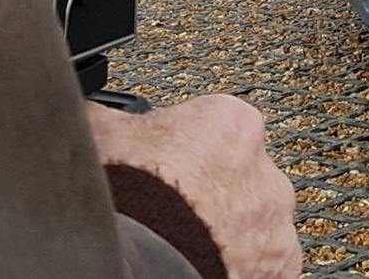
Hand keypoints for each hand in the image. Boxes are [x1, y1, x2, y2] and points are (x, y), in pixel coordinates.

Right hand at [87, 94, 300, 277]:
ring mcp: (275, 225)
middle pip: (238, 177)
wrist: (141, 261)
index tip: (161, 166)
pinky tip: (203, 266)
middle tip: (172, 211)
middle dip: (210, 193)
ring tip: (184, 244)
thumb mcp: (101, 132)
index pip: (213, 127)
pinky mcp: (280, 268)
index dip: (181, 149)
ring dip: (227, 233)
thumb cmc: (129, 197)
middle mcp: (266, 171)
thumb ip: (106, 113)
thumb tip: (89, 106)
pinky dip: (240, 266)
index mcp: (233, 123)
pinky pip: (265, 265)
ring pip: (254, 223)